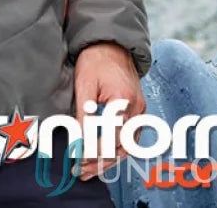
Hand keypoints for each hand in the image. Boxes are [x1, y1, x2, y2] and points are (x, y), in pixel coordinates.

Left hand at [73, 42, 144, 180]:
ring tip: (86, 170)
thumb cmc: (96, 60)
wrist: (111, 44)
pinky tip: (100, 158)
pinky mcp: (137, 111)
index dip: (94, 153)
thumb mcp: (84, 84)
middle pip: (122, 148)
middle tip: (79, 170)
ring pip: (127, 147)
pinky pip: (129, 138)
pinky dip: (115, 150)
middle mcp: (137, 109)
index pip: (112, 138)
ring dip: (108, 161)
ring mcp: (140, 111)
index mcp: (124, 101)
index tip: (76, 159)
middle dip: (100, 162)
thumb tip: (78, 141)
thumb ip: (83, 114)